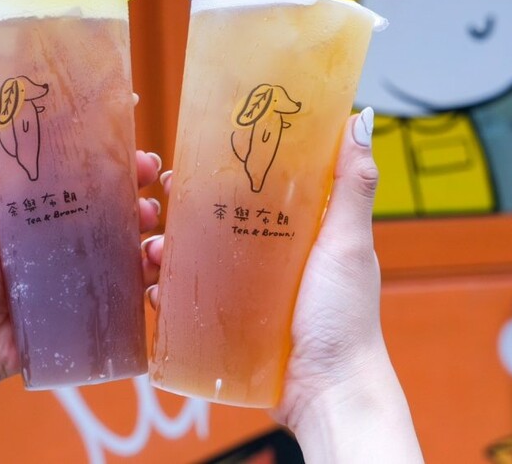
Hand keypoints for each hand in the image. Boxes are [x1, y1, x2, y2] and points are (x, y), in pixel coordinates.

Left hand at [0, 68, 162, 382]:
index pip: (78, 148)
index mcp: (37, 188)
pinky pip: (134, 271)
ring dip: (152, 215)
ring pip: (132, 225)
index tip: (128, 106)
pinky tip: (154, 258)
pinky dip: (152, 263)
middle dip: (140, 171)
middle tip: (149, 168)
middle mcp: (64, 216)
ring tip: (150, 217)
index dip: (106, 128)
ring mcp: (82, 253)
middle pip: (115, 183)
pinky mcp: (94, 288)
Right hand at [143, 109, 421, 461]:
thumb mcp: (347, 243)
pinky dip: (165, 292)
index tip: (195, 152)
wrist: (326, 393)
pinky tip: (154, 288)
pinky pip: (186, 301)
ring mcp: (243, 290)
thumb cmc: (344, 318)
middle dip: (181, 207)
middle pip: (213, 219)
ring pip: (192, 258)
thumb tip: (361, 118)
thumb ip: (353, 185)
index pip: (252, 185)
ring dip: (162, 248)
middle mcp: (265, 255)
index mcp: (294, 229)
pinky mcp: (226, 322)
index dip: (222, 166)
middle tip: (159, 199)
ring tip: (150, 249)